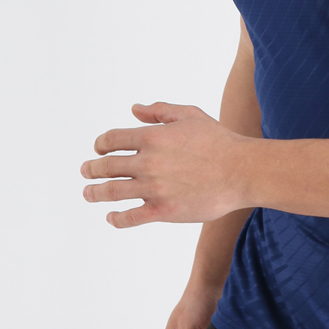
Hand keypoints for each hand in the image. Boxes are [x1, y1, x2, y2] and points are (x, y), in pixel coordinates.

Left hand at [80, 101, 254, 228]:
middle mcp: (148, 162)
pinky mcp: (163, 210)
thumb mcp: (190, 115)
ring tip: (88, 193)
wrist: (242, 171)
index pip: (112, 139)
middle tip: (86, 171)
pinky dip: (116, 219)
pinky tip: (111, 217)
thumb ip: (160, 110)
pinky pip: (130, 217)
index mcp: (152, 137)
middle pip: (107, 166)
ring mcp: (154, 188)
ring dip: (95, 192)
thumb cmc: (219, 141)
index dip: (101, 144)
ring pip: (112, 192)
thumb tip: (134, 109)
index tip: (98, 150)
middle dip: (92, 169)